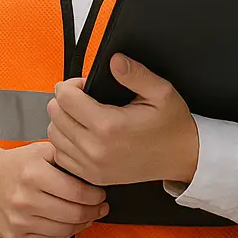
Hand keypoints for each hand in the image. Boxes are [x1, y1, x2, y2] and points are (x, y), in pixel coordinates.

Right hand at [0, 142, 108, 237]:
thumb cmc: (15, 166)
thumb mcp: (40, 150)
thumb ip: (66, 156)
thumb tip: (94, 169)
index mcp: (33, 174)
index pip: (77, 193)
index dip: (95, 196)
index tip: (101, 194)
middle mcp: (24, 199)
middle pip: (73, 214)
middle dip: (94, 211)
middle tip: (100, 206)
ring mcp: (19, 221)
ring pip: (65, 230)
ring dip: (82, 224)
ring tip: (88, 215)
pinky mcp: (16, 237)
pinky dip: (65, 233)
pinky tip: (69, 223)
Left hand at [47, 54, 199, 186]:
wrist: (183, 158)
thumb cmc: (172, 126)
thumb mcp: (161, 92)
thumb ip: (135, 73)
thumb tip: (115, 60)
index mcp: (109, 126)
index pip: (65, 97)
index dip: (71, 84)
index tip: (85, 84)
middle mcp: (96, 149)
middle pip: (55, 115)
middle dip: (65, 100)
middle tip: (82, 97)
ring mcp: (92, 166)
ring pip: (54, 135)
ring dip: (62, 120)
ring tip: (80, 114)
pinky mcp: (92, 177)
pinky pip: (61, 155)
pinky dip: (65, 142)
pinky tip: (80, 132)